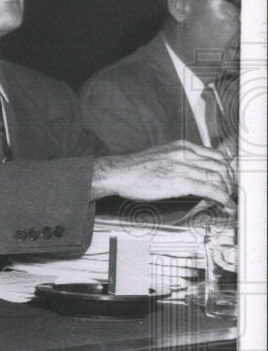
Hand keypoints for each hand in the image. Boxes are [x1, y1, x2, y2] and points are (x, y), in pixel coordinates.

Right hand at [91, 140, 234, 209]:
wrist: (120, 172)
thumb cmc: (134, 168)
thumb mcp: (160, 155)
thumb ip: (176, 160)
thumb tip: (187, 171)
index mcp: (182, 146)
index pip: (215, 154)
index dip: (225, 168)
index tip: (227, 178)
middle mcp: (186, 154)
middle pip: (220, 165)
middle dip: (229, 180)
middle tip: (230, 191)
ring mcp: (184, 167)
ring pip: (218, 176)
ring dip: (227, 190)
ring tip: (229, 200)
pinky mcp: (181, 181)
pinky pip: (210, 188)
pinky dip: (222, 197)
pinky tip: (226, 204)